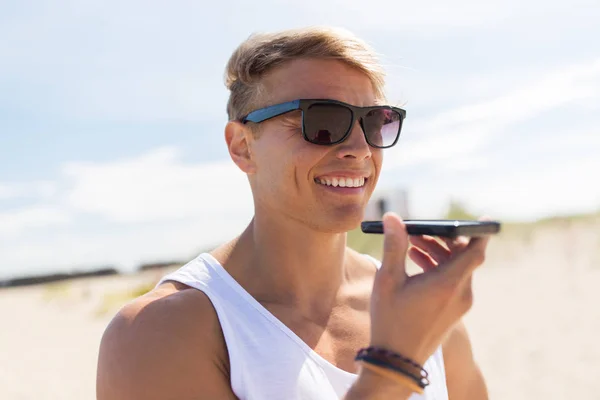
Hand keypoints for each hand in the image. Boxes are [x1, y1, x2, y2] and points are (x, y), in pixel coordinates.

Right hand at [369, 213, 489, 364]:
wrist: (397, 361)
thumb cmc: (391, 320)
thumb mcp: (388, 280)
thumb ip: (394, 246)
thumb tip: (393, 218)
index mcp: (448, 284)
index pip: (476, 252)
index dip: (481, 232)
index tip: (484, 217)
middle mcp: (460, 294)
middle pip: (463, 257)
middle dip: (443, 240)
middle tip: (419, 231)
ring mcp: (459, 305)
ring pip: (457, 269)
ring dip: (439, 254)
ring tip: (411, 246)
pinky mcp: (453, 312)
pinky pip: (453, 282)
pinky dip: (439, 269)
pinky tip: (416, 264)